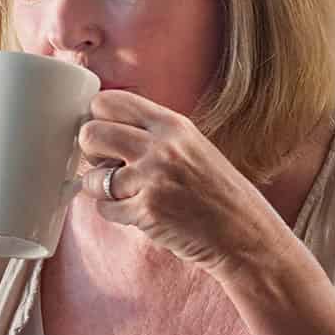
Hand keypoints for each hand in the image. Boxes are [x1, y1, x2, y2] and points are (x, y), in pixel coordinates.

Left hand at [76, 90, 288, 276]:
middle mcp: (161, 146)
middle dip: (91, 152)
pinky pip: (105, 208)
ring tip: (128, 194)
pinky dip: (115, 213)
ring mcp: (153, 178)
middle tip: (108, 165)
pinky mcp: (146, 211)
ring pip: (93, 176)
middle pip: (90, 133)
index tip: (104, 134)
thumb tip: (98, 128)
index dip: (96, 118)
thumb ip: (150, 133)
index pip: (108, 101)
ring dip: (101, 189)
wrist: (243, 233)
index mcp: (172, 124)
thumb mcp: (190, 146)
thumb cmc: (213, 192)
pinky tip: (139, 213)